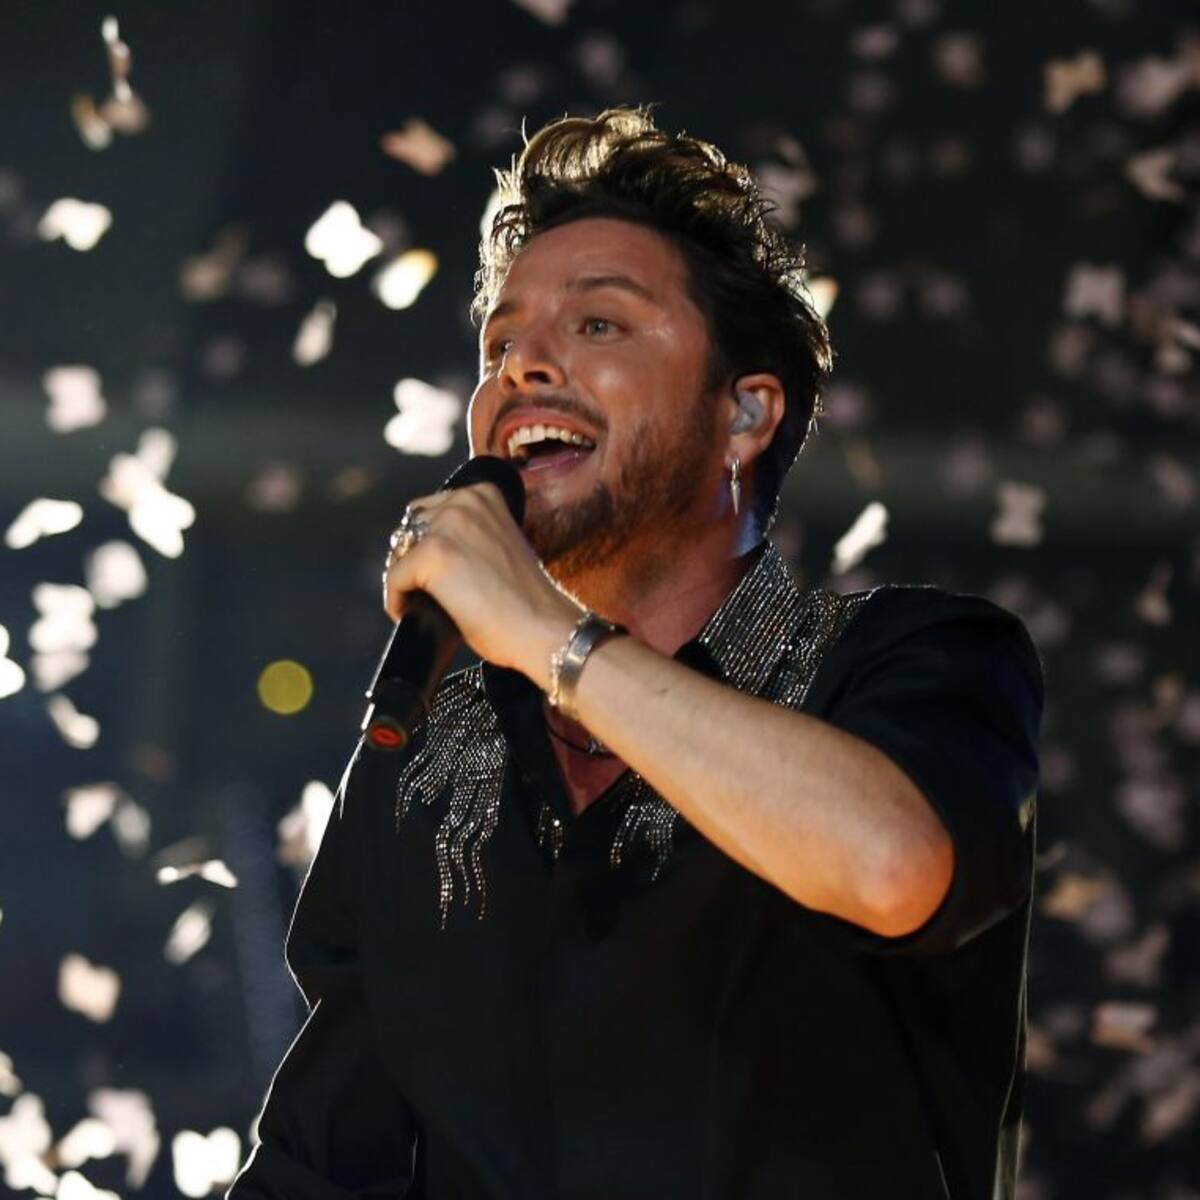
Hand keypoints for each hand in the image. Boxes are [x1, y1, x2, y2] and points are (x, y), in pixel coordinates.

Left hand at [381, 481, 582, 682]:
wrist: (542, 627)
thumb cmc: (525, 601)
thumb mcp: (498, 546)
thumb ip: (470, 536)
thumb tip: (428, 552)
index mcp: (484, 493)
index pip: (431, 510)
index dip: (426, 543)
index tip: (435, 573)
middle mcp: (465, 501)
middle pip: (411, 528)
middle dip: (412, 558)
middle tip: (423, 590)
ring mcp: (447, 526)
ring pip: (400, 552)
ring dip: (404, 578)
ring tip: (417, 602)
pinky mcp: (431, 555)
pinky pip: (394, 578)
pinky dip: (396, 600)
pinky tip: (409, 613)